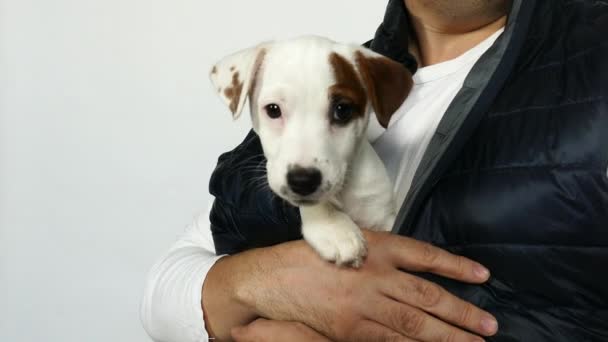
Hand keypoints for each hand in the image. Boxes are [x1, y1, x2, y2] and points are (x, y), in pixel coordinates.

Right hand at [203, 230, 496, 340]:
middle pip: (427, 296)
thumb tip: (414, 273)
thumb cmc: (306, 257)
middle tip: (490, 326)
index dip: (454, 266)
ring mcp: (364, 305)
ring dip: (448, 335)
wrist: (270, 279)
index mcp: (374, 247)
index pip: (424, 256)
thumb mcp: (346, 241)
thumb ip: (380, 254)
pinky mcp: (351, 329)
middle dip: (461, 313)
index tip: (482, 275)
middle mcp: (374, 275)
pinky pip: (389, 341)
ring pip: (414, 323)